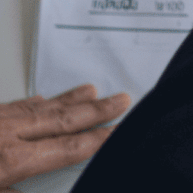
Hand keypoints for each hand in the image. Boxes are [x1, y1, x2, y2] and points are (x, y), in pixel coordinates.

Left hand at [0, 85, 129, 191]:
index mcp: (13, 160)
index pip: (67, 148)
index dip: (96, 139)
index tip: (118, 130)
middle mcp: (11, 132)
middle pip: (64, 119)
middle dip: (97, 110)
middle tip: (122, 100)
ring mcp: (1, 117)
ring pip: (43, 106)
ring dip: (71, 98)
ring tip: (93, 90)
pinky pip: (19, 103)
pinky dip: (35, 102)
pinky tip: (43, 99)